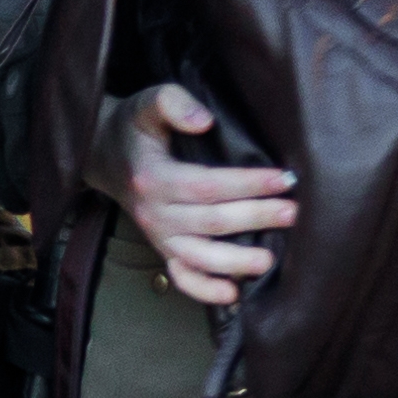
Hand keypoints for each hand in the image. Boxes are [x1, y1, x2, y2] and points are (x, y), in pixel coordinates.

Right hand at [118, 80, 294, 308]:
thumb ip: (173, 103)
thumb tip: (204, 121)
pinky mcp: (163, 249)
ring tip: (269, 259)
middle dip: (255, 218)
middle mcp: (154, 213)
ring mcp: (158, 236)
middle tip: (293, 213)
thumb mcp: (147, 103)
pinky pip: (181, 276)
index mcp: (153, 177)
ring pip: (199, 256)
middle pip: (211, 222)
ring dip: (235, 261)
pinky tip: (233, 293)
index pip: (207, 185)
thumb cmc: (135, 127)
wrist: (104, 156)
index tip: (283, 178)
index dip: (247, 184)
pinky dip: (205, 290)